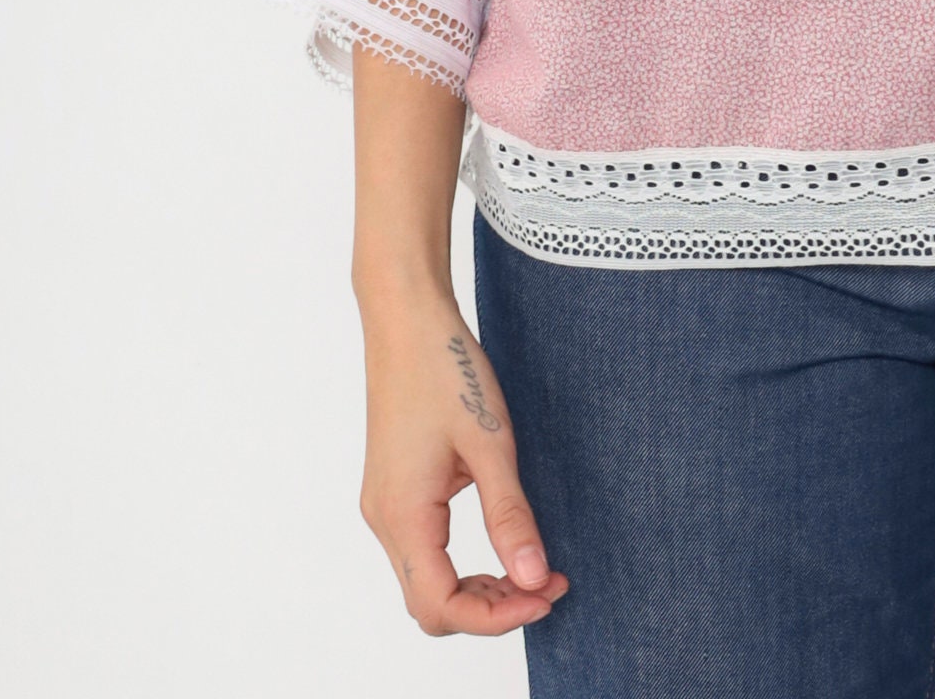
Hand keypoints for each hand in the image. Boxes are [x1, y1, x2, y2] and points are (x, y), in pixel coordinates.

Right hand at [356, 286, 569, 635]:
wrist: (407, 318)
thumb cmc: (446, 368)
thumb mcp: (490, 441)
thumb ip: (509, 514)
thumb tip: (533, 577)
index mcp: (402, 514)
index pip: (441, 605)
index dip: (497, 616)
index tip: (548, 593)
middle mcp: (385, 519)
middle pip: (430, 603)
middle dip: (491, 607)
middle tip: (550, 582)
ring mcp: (385, 505)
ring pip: (426, 579)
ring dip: (479, 586)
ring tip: (534, 565)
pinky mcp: (394, 488)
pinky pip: (424, 549)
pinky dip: (463, 560)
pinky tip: (503, 535)